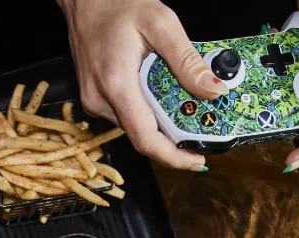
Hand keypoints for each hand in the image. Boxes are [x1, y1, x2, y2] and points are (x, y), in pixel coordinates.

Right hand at [59, 0, 226, 169]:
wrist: (86, 2)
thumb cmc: (118, 6)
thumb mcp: (162, 24)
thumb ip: (187, 61)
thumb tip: (212, 91)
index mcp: (116, 84)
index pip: (145, 137)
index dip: (172, 156)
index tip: (196, 161)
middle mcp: (100, 101)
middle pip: (143, 135)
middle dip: (174, 137)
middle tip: (201, 129)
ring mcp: (95, 103)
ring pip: (135, 126)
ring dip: (161, 121)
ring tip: (181, 103)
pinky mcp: (95, 100)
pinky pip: (126, 115)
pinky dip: (147, 111)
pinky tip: (159, 95)